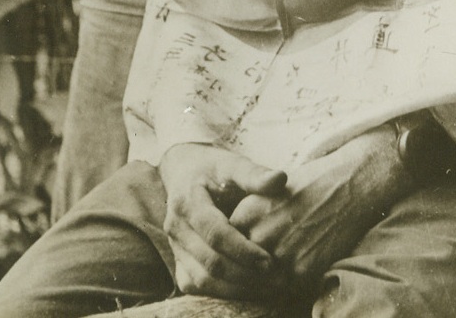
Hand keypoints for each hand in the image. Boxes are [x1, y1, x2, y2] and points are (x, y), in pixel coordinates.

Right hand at [159, 142, 286, 299]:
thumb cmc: (213, 169)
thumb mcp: (232, 164)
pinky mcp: (178, 261)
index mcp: (188, 202)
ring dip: (235, 288)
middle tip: (275, 278)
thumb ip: (254, 174)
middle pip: (210, 261)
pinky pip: (196, 285)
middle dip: (244, 274)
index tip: (269, 260)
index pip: (215, 234)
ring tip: (266, 286)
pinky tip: (247, 287)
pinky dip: (221, 291)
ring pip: (202, 279)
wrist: (185, 172)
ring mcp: (175, 247)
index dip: (242, 250)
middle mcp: (176, 228)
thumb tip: (280, 178)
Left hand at [229, 125, 408, 294]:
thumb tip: (231, 240)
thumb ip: (249, 216)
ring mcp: (280, 255)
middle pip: (237, 266)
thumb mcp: (269, 192)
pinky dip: (277, 289)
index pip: (225, 243)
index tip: (231, 256)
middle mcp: (259, 234)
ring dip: (257, 283)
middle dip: (241, 270)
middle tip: (243, 274)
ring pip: (256, 283)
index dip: (229, 251)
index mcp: (248, 211)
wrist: (347, 185)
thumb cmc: (309, 184)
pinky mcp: (300, 271)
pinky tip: (281, 280)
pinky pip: (279, 290)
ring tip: (262, 278)